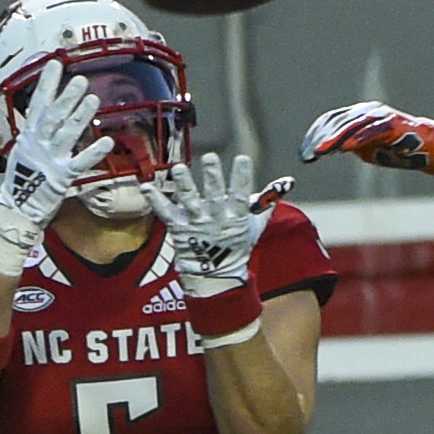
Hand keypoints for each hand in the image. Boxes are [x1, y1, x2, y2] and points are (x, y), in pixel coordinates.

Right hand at [0, 61, 114, 254]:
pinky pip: (80, 162)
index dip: (46, 84)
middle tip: (80, 79)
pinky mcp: (62, 177)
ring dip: (80, 116)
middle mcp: (37, 144)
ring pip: (67, 134)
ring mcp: (50, 160)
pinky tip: (108, 140)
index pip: (38, 104)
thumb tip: (41, 115)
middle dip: (66, 96)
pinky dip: (93, 152)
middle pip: (54, 116)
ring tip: (93, 99)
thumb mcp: (24, 152)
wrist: (17, 210)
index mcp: (28, 136)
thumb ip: (35, 134)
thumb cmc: (23, 182)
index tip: (54, 64)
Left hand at [147, 153, 291, 296]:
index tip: (242, 159)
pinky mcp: (179, 228)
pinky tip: (147, 187)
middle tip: (210, 158)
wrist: (216, 275)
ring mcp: (196, 224)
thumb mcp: (255, 224)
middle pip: (214, 194)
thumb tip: (287, 183)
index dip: (242, 177)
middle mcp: (215, 219)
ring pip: (189, 201)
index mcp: (235, 217)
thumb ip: (268, 201)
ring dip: (185, 184)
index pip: (240, 195)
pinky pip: (166, 212)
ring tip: (180, 168)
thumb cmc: (237, 245)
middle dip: (212, 176)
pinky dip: (156, 200)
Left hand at [298, 101, 433, 175]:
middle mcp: (368, 111)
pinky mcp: (392, 125)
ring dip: (335, 139)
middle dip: (321, 138)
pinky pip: (370, 132)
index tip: (304, 152)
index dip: (316, 135)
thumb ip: (349, 145)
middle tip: (308, 154)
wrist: (428, 150)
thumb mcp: (367, 149)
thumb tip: (331, 147)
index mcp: (360, 114)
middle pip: (338, 122)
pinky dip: (356, 139)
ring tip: (321, 151)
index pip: (331, 121)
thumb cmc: (397, 150)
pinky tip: (343, 148)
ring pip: (352, 125)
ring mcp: (380, 116)